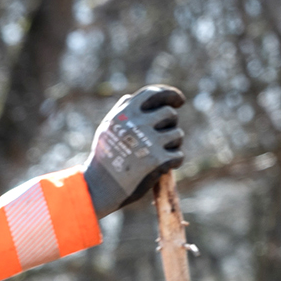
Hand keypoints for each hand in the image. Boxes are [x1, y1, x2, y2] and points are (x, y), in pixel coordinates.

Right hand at [84, 84, 185, 216]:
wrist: (100, 187)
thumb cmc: (104, 158)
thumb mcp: (107, 128)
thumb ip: (121, 111)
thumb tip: (132, 97)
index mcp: (125, 113)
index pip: (153, 93)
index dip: (170, 94)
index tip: (179, 100)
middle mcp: (138, 123)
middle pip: (170, 114)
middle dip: (171, 125)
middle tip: (163, 138)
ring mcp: (149, 141)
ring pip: (178, 134)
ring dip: (173, 145)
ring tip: (159, 154)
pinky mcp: (158, 160)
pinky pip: (178, 155)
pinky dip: (174, 161)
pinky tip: (162, 167)